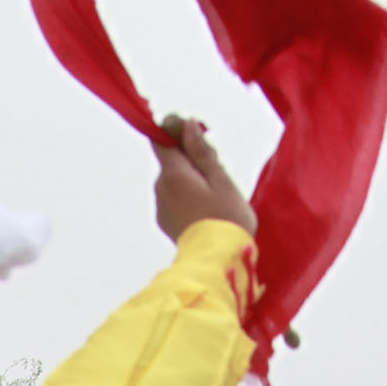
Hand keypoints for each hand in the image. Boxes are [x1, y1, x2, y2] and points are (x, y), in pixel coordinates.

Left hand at [152, 117, 255, 241]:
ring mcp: (161, 207)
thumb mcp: (221, 179)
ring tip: (214, 196)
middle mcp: (160, 189)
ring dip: (190, 180)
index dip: (174, 131)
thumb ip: (202, 151)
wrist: (217, 260)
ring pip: (173, 181)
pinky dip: (187, 197)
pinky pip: (174, 199)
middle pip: (170, 161)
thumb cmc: (226, 218)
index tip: (193, 133)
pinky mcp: (165, 221)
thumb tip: (187, 124)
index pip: (160, 141)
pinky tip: (205, 210)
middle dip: (189, 159)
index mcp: (173, 175)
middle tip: (216, 172)